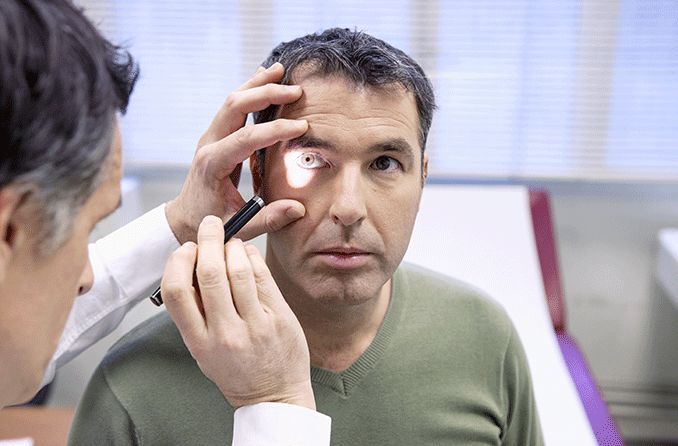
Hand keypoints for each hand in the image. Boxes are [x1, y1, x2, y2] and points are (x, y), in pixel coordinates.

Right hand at [161, 216, 314, 409]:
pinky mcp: (279, 317)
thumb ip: (195, 314)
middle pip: (208, 273)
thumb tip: (191, 264)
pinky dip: (251, 257)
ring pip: (238, 270)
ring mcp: (254, 325)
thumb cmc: (236, 369)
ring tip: (230, 240)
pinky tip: (247, 254)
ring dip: (232, 245)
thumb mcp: (204, 350)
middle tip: (210, 225)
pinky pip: (262, 276)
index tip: (186, 250)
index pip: (175, 291)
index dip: (178, 262)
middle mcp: (224, 333)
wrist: (275, 396)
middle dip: (207, 240)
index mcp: (198, 342)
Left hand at [165, 63, 306, 243]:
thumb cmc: (210, 223)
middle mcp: (209, 144)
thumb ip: (267, 219)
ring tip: (282, 70)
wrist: (183, 219)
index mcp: (213, 165)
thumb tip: (298, 209)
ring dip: (257, 84)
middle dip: (266, 94)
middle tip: (297, 91)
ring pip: (232, 100)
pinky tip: (265, 76)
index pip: (246, 139)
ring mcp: (210, 137)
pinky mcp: (216, 136)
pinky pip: (232, 106)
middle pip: (235, 107)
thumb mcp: (237, 227)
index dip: (275, 130)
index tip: (302, 126)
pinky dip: (249, 89)